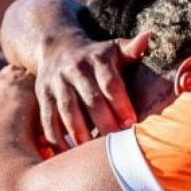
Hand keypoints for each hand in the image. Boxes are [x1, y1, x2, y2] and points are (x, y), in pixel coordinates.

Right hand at [34, 32, 149, 149]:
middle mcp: (74, 68)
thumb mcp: (114, 48)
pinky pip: (48, 119)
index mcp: (96, 58)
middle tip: (116, 144)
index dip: (121, 104)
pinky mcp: (42, 95)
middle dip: (104, 122)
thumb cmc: (96, 55)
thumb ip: (132, 48)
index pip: (110, 83)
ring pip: (67, 111)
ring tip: (90, 153)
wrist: (56, 46)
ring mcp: (56, 82)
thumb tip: (149, 36)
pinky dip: (56, 138)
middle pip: (90, 99)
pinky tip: (66, 155)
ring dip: (79, 133)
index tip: (131, 123)